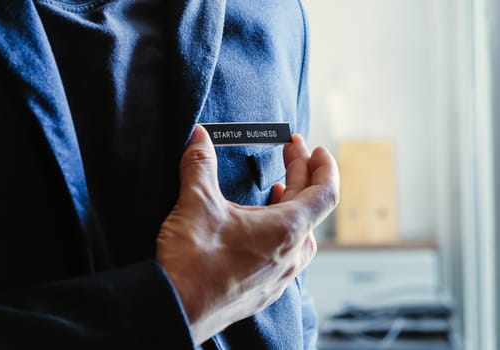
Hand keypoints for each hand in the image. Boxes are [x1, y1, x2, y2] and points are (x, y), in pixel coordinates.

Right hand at [156, 125, 338, 344]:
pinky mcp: (264, 291)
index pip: (325, 192)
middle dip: (302, 175)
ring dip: (294, 206)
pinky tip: (262, 230)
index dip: (325, 166)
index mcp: (285, 230)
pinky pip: (286, 256)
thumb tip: (198, 136)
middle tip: (290, 153)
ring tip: (279, 190)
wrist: (176, 310)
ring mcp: (279, 277)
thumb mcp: (196, 203)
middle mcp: (290, 255)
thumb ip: (200, 164)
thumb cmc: (193, 261)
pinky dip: (281, 232)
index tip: (316, 148)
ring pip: (301, 235)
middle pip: (311, 208)